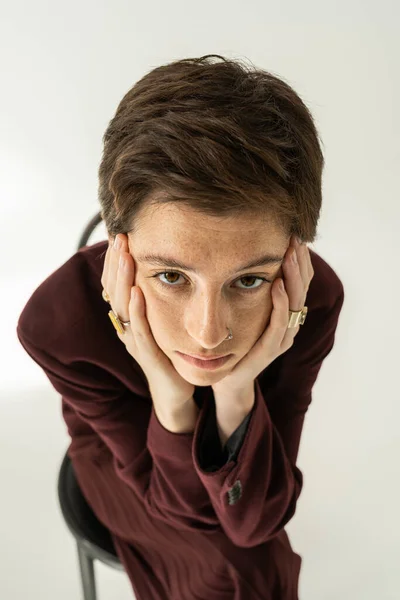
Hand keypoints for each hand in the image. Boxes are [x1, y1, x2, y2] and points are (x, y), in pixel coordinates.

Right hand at [101, 233, 194, 412]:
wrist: (175, 389)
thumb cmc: (168, 351)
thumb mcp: (159, 319)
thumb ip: (154, 296)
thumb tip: (158, 266)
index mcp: (128, 317)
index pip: (114, 283)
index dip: (113, 260)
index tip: (119, 234)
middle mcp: (126, 327)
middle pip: (114, 290)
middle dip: (115, 262)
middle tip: (119, 235)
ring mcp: (135, 341)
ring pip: (123, 306)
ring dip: (123, 279)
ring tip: (125, 254)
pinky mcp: (148, 355)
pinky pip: (139, 330)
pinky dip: (137, 310)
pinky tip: (138, 291)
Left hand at [211, 235, 314, 399]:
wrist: (229, 377)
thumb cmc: (239, 339)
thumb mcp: (248, 308)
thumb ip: (253, 285)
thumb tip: (245, 251)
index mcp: (287, 312)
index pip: (301, 280)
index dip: (301, 258)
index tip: (294, 233)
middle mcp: (290, 324)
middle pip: (302, 288)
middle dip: (299, 261)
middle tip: (294, 238)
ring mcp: (281, 338)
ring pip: (295, 304)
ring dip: (293, 278)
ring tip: (289, 255)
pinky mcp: (269, 350)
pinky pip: (279, 325)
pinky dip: (281, 305)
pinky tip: (276, 286)